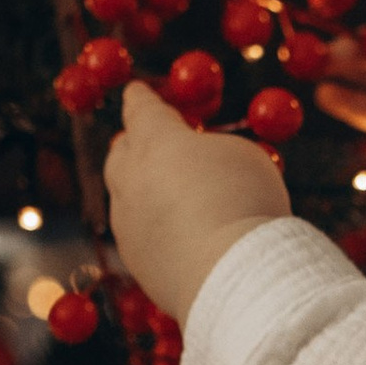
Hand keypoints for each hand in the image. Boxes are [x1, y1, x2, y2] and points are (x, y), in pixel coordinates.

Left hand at [104, 82, 291, 321]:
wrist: (229, 273)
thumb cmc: (244, 203)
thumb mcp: (243, 156)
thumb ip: (214, 148)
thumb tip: (199, 160)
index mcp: (156, 140)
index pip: (141, 109)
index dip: (142, 99)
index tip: (137, 92)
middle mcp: (130, 177)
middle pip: (122, 151)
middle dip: (136, 144)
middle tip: (155, 146)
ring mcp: (126, 220)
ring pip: (125, 194)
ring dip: (143, 188)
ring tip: (172, 194)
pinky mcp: (133, 258)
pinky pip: (138, 232)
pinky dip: (153, 227)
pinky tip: (179, 234)